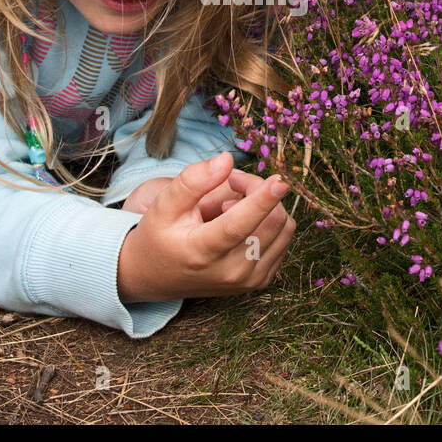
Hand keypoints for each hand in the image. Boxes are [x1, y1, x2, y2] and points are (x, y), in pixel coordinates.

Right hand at [116, 152, 295, 303]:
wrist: (157, 276)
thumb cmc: (159, 235)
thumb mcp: (164, 204)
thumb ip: (193, 181)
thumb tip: (227, 160)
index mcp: (203, 252)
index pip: (238, 226)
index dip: (262, 201)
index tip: (280, 181)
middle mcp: (231, 272)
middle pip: (270, 221)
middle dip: (258, 189)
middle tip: (233, 181)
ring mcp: (249, 280)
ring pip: (284, 229)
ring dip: (268, 205)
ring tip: (235, 203)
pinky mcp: (261, 280)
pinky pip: (283, 240)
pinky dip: (270, 221)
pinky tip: (245, 220)